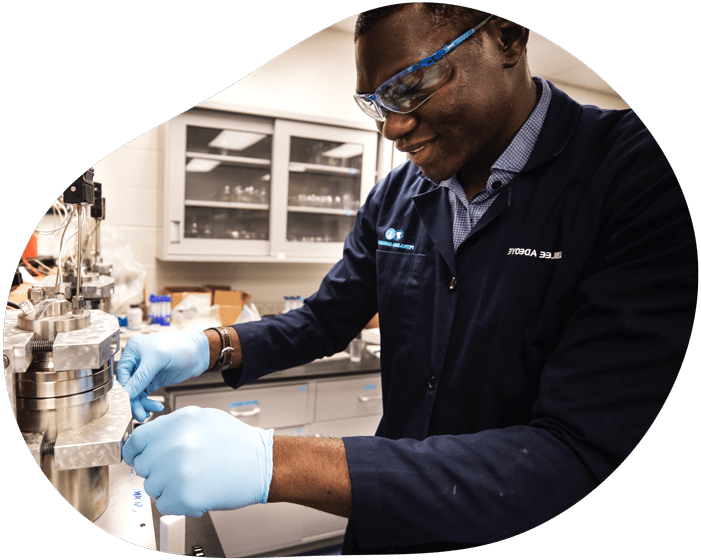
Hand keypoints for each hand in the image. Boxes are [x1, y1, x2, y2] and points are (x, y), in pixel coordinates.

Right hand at [116, 331, 209, 420]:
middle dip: (132, 400)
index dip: (125, 389)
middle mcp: (137, 361)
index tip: (128, 402)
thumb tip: (127, 393)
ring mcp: (145, 372)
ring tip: (146, 414)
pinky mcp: (153, 381)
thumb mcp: (158, 359)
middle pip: (128, 385)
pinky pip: (144, 395)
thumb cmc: (181, 346)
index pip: (122, 373)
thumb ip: (141, 377)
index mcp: (133, 350)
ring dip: (140, 405)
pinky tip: (154, 407)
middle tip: (139, 413)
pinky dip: (147, 403)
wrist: (199, 352)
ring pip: (135, 393)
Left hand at [122, 406, 273, 516]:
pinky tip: (196, 490)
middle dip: (158, 469)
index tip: (138, 458)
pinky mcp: (184, 495)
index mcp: (178, 422)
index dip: (135, 452)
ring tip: (193, 478)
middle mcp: (174, 444)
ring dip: (168, 487)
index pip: (137, 439)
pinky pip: (164, 504)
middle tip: (181, 468)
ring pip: (152, 487)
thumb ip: (173, 426)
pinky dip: (178, 502)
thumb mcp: (203, 418)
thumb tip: (149, 438)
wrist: (261, 464)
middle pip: (144, 465)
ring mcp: (177, 471)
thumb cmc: (236, 443)